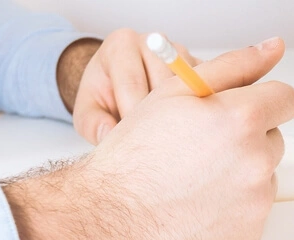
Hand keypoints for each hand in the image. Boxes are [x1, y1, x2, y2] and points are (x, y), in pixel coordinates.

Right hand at [4, 37, 293, 239]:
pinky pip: (252, 212)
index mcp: (242, 118)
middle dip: (245, 139)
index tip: (239, 111)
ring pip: (262, 176)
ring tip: (193, 180)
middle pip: (273, 139)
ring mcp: (255, 202)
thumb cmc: (134, 157)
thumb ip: (233, 66)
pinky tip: (195, 206)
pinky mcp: (249, 235)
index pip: (284, 98)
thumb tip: (273, 47)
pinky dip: (231, 208)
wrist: (109, 222)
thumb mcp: (175, 93)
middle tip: (200, 148)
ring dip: (239, 174)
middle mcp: (256, 161)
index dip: (259, 101)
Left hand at [68, 29, 201, 144]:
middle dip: (158, 117)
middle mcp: (153, 41)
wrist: (119, 84)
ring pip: (188, 86)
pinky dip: (198, 110)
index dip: (133, 115)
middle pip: (164, 83)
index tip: (133, 141)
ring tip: (169, 137)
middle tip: (153, 144)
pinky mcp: (200, 64)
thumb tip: (109, 135)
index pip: (132, 81)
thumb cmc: (103, 96)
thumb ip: (93, 123)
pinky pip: (206, 89)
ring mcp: (179, 51)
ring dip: (181, 115)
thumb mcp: (86, 111)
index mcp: (120, 44)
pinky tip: (186, 128)